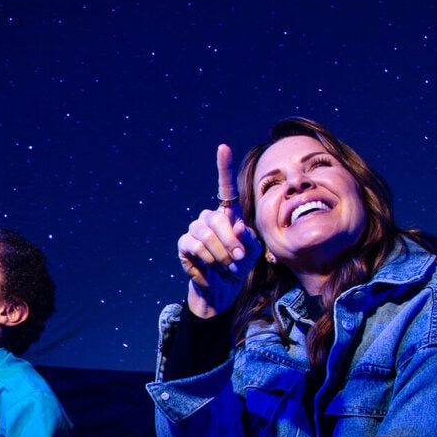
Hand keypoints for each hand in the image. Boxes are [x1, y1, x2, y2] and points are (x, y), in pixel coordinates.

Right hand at [178, 144, 260, 318]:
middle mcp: (209, 217)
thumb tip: (236, 226)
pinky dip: (208, 260)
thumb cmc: (239, 265)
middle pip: (219, 219)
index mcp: (226, 214)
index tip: (222, 148)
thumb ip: (249, 237)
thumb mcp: (252, 251)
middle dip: (232, 242)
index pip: (224, 188)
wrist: (222, 288)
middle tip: (240, 259)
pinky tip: (210, 268)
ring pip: (208, 235)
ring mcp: (195, 229)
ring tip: (227, 266)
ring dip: (222, 255)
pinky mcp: (185, 244)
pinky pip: (197, 246)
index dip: (223, 167)